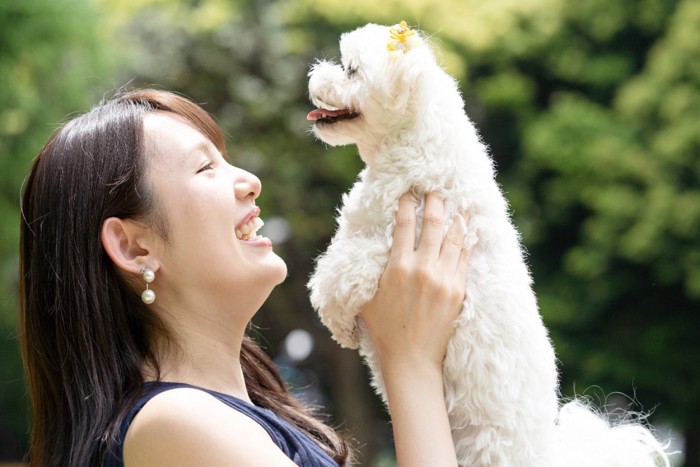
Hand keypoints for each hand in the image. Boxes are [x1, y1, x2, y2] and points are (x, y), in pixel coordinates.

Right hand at [359, 191, 470, 372]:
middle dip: (435, 202)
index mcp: (397, 268)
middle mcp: (422, 269)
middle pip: (433, 224)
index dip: (407, 204)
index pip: (405, 225)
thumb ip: (371, 269)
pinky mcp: (458, 291)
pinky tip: (469, 229)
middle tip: (436, 188)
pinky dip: (467, 240)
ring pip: (453, 238)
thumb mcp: (367, 296)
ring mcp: (444, 280)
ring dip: (456, 216)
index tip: (409, 192)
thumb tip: (372, 247)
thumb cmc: (384, 329)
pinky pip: (465, 258)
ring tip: (459, 202)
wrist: (412, 359)